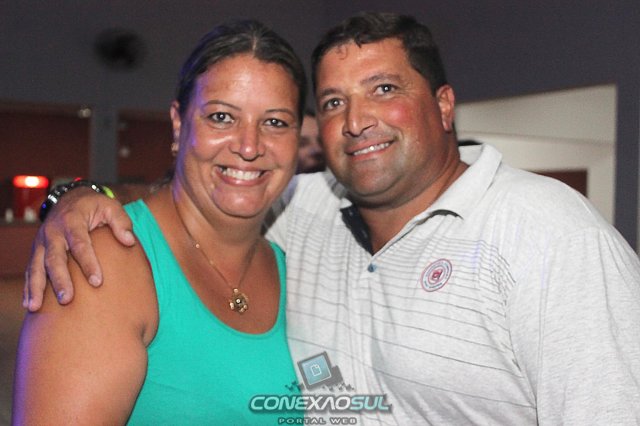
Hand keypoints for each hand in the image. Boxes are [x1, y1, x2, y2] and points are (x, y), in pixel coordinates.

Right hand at [24, 188, 135, 310]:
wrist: (70, 198)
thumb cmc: (94, 206)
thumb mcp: (110, 206)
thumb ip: (121, 222)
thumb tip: (129, 241)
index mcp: (72, 221)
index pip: (80, 244)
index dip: (88, 263)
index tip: (97, 282)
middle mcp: (53, 232)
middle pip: (54, 258)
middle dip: (59, 280)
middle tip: (67, 299)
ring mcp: (42, 243)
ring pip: (36, 266)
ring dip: (36, 287)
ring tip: (36, 307)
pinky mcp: (37, 251)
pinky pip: (30, 270)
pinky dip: (29, 288)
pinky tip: (30, 305)